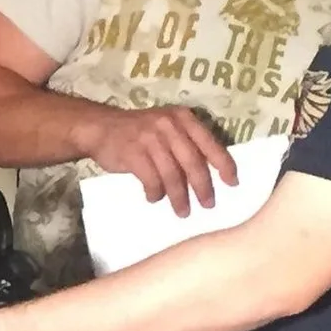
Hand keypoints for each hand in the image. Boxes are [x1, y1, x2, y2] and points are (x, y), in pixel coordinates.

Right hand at [77, 103, 238, 216]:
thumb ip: (185, 143)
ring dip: (179, 197)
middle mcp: (169, 126)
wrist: (98, 128)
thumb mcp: (166, 127)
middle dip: (203, 187)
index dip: (224, 165)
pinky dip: (155, 192)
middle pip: (193, 162)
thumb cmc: (137, 132)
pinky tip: (154, 198)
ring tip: (183, 211)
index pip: (210, 143)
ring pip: (173, 174)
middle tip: (208, 205)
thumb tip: (207, 174)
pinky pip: (151, 179)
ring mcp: (150, 138)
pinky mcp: (133, 153)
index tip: (232, 183)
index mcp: (183, 118)